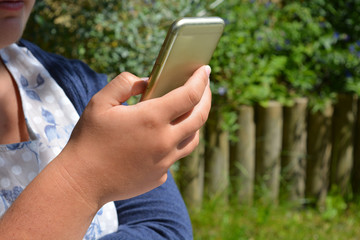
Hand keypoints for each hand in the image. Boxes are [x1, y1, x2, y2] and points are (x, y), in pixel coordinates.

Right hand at [56, 65, 211, 206]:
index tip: (205, 70)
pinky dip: (174, 143)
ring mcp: (164, 162)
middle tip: (204, 87)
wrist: (81, 182)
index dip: (201, 79)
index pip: (190, 95)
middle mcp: (164, 141)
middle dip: (206, 97)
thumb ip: (125, 84)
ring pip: (193, 139)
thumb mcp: (100, 102)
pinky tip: (162, 138)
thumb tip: (147, 82)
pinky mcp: (159, 176)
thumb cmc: (88, 139)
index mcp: (151, 119)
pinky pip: (175, 156)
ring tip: (188, 111)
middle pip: (200, 117)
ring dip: (195, 122)